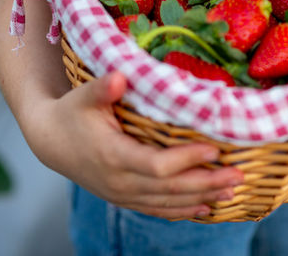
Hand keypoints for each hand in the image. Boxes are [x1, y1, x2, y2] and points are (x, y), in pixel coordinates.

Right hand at [21, 71, 243, 219]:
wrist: (49, 141)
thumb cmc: (72, 113)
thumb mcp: (83, 96)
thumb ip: (103, 88)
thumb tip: (121, 77)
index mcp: (112, 155)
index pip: (157, 165)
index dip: (187, 160)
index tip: (215, 150)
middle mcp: (119, 181)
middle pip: (169, 189)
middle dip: (206, 183)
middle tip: (238, 175)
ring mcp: (121, 194)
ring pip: (167, 203)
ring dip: (201, 199)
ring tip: (231, 192)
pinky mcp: (123, 198)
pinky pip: (157, 210)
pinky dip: (182, 210)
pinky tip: (205, 208)